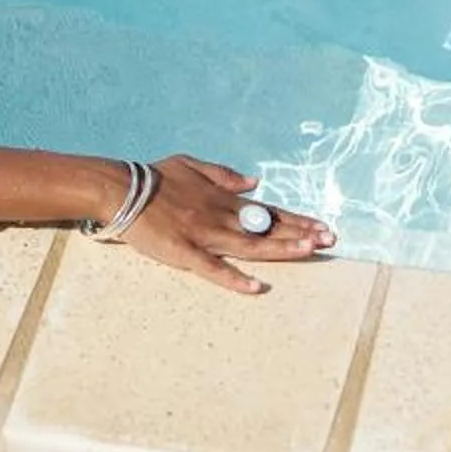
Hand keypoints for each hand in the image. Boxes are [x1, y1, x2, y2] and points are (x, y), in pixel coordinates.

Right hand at [125, 154, 336, 295]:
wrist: (121, 189)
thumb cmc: (155, 177)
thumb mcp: (192, 165)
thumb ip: (225, 174)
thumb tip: (255, 182)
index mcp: (222, 198)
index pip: (267, 211)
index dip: (296, 219)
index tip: (322, 226)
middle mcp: (219, 216)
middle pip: (266, 229)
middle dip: (299, 234)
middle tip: (329, 240)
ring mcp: (203, 235)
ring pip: (249, 246)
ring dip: (280, 249)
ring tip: (308, 251)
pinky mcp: (184, 252)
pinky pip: (213, 268)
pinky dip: (235, 278)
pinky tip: (257, 286)